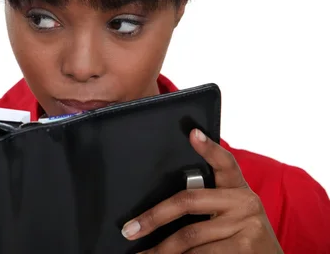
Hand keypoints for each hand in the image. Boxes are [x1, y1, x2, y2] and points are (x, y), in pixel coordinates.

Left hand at [121, 129, 282, 253]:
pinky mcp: (244, 248)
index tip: (192, 133)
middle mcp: (245, 202)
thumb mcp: (233, 214)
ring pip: (189, 236)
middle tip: (130, 230)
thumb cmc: (243, 238)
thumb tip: (162, 210)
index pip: (225, 163)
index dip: (209, 148)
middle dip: (153, 218)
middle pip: (188, 202)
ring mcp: (245, 226)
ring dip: (161, 250)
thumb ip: (208, 203)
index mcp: (239, 188)